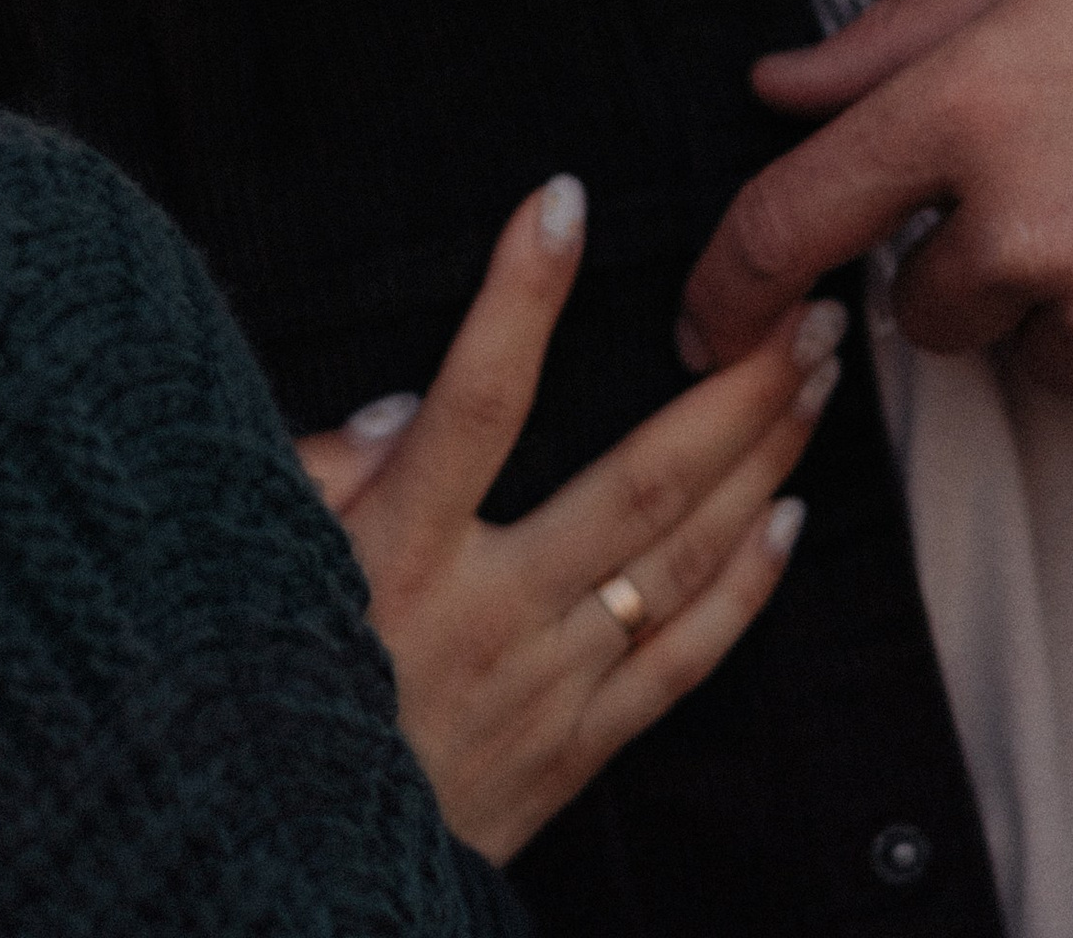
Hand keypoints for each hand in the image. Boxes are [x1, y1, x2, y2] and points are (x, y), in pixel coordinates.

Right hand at [295, 175, 834, 864]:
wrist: (286, 870)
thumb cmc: (263, 692)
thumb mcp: (255, 565)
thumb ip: (320, 475)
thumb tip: (401, 405)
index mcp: (394, 551)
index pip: (473, 399)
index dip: (518, 296)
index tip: (563, 201)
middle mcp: (485, 612)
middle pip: (634, 480)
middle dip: (731, 386)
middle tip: (799, 303)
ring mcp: (544, 685)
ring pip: (680, 558)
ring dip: (763, 460)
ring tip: (817, 377)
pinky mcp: (575, 748)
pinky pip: (682, 662)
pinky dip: (745, 589)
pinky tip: (790, 518)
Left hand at [676, 0, 1072, 443]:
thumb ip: (894, 35)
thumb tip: (775, 84)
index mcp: (969, 105)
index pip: (790, 222)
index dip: (725, 289)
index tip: (699, 330)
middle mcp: (1033, 228)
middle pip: (925, 313)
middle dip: (968, 261)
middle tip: (1067, 180)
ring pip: (1039, 361)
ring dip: (1072, 308)